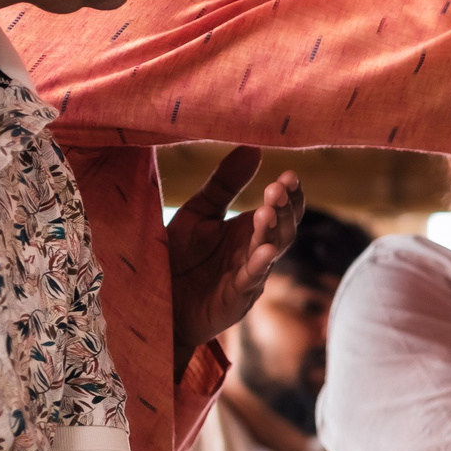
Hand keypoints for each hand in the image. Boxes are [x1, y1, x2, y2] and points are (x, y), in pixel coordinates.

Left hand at [169, 146, 303, 364]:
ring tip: (268, 210)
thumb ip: (225, 184)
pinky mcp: (236, 297)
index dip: (290, 194)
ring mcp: (249, 275)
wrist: (159, 302)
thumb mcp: (199, 212)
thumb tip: (253, 147)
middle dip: (284, 209)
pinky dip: (260, 265)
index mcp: (249, 230)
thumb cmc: (180, 257)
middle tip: (278, 188)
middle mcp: (255, 251)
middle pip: (285, 228)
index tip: (290, 174)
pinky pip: (252, 279)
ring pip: (272, 251)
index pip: (283, 209)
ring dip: (274, 231)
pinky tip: (265, 250)